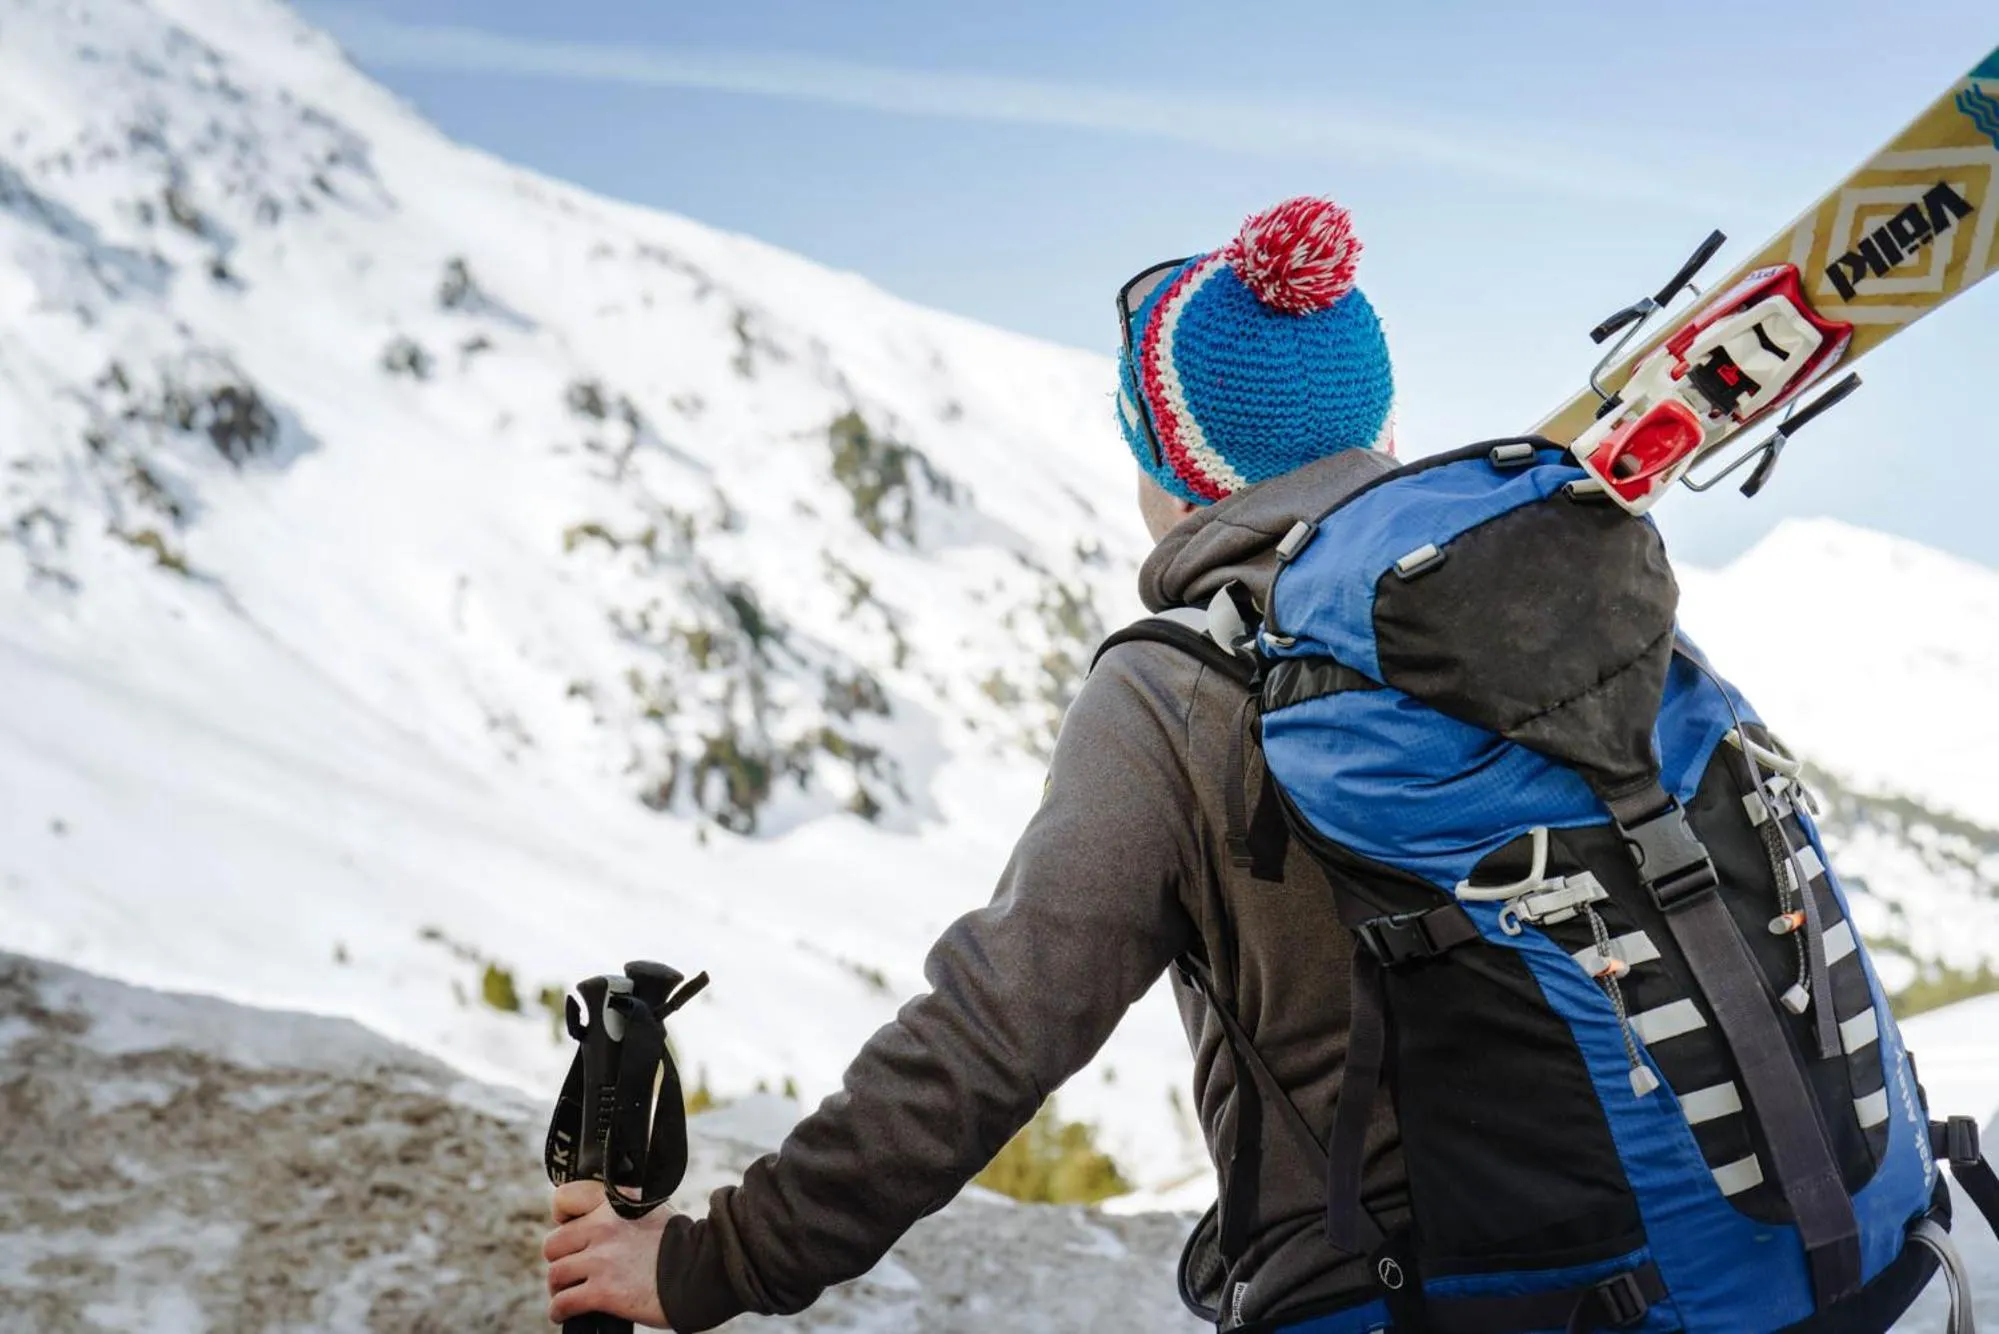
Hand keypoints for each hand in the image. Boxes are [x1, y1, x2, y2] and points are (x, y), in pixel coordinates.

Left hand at [544, 1180, 672, 1327]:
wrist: (704, 1270)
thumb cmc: (681, 1244)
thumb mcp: (649, 1209)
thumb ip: (619, 1211)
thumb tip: (592, 1225)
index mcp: (614, 1201)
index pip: (565, 1198)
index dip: (563, 1218)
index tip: (572, 1230)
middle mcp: (603, 1226)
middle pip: (553, 1244)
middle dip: (561, 1259)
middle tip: (574, 1270)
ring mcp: (602, 1259)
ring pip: (555, 1274)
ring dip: (559, 1287)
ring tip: (570, 1292)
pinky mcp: (603, 1290)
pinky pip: (562, 1303)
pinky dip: (560, 1310)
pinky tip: (566, 1312)